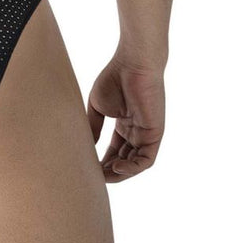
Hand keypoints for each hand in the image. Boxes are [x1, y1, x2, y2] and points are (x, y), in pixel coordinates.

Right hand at [87, 56, 164, 181]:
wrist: (132, 64)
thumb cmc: (114, 79)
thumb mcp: (98, 107)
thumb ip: (94, 127)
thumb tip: (87, 147)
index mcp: (124, 124)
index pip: (115, 151)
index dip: (102, 162)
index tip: (88, 169)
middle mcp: (137, 131)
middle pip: (124, 160)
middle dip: (109, 172)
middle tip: (93, 178)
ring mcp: (146, 134)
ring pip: (135, 164)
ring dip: (120, 174)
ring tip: (104, 177)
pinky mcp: (155, 134)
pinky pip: (146, 160)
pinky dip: (132, 169)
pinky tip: (117, 168)